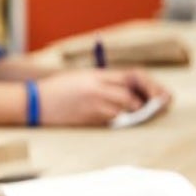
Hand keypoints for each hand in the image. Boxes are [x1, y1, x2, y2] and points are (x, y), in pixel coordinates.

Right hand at [36, 68, 172, 126]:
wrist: (34, 101)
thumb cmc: (58, 89)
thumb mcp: (83, 77)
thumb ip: (105, 81)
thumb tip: (131, 92)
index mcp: (97, 74)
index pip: (133, 75)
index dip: (151, 84)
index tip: (161, 93)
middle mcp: (97, 88)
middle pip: (133, 94)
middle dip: (150, 102)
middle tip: (159, 107)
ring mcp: (93, 104)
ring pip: (124, 110)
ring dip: (134, 113)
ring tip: (139, 114)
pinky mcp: (88, 118)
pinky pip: (111, 120)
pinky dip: (118, 120)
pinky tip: (117, 119)